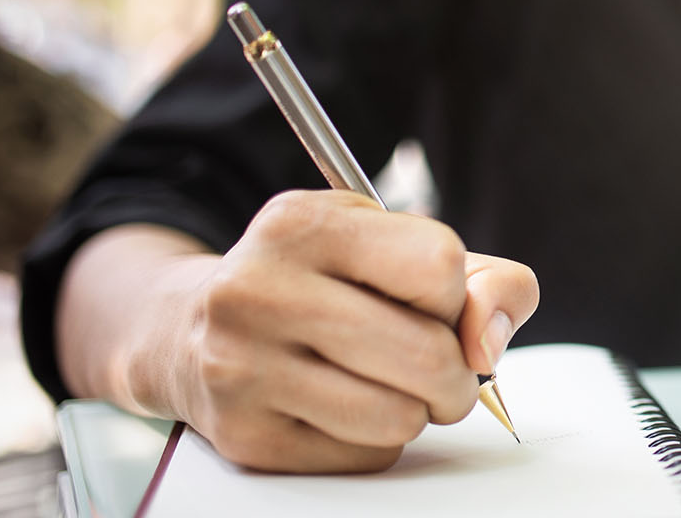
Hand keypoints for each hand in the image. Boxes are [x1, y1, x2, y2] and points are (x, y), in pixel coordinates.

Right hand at [172, 190, 537, 471]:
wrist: (190, 331)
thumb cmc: (317, 284)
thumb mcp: (393, 246)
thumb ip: (482, 280)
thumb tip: (489, 343)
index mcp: (302, 224)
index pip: (437, 265)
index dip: (454, 295)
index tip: (431, 302)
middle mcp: (259, 289)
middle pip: (427, 353)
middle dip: (456, 373)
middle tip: (439, 369)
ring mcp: (242, 366)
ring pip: (400, 417)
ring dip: (417, 411)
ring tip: (387, 385)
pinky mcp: (245, 436)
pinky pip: (366, 457)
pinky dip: (376, 441)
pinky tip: (343, 407)